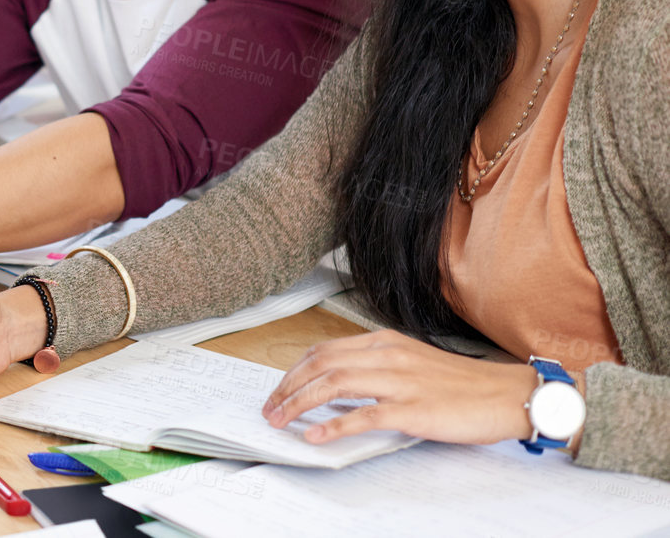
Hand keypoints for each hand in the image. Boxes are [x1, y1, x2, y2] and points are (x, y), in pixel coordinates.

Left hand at [263, 330, 540, 445]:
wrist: (507, 394)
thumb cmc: (461, 384)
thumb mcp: (411, 363)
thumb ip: (375, 368)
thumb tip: (337, 385)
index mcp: (384, 342)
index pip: (324, 350)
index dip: (294, 370)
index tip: (278, 389)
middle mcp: (387, 356)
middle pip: (320, 364)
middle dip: (287, 386)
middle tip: (269, 407)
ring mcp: (399, 382)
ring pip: (333, 385)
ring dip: (299, 403)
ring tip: (280, 420)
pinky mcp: (413, 410)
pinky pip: (363, 416)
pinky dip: (333, 425)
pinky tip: (315, 435)